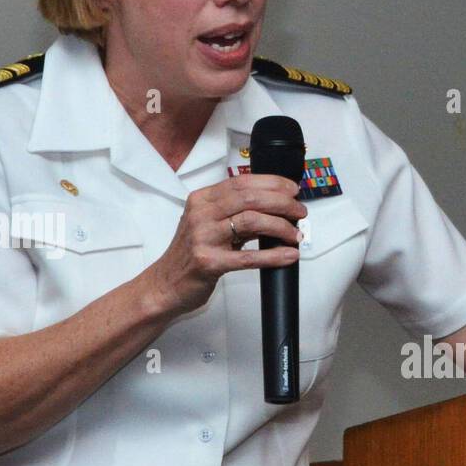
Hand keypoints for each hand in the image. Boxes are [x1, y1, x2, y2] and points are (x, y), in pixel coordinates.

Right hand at [143, 172, 306, 316]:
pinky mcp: (209, 262)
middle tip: (299, 211)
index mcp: (202, 200)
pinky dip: (274, 256)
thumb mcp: (207, 224)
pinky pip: (249, 257)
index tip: (292, 189)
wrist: (166, 283)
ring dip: (281, 226)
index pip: (242, 182)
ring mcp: (204, 237)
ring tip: (295, 234)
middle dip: (282, 203)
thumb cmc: (190, 254)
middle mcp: (201, 214)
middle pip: (251, 198)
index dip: (272, 183)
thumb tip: (272, 206)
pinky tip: (289, 255)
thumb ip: (234, 212)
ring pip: (252, 221)